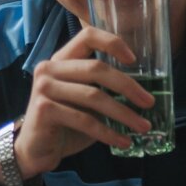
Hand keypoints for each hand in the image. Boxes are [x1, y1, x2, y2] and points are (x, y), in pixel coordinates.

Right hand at [14, 25, 155, 177]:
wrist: (36, 150)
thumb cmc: (65, 124)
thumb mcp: (85, 101)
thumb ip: (102, 88)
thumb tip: (143, 91)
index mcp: (61, 60)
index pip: (87, 36)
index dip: (112, 43)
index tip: (134, 60)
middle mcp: (49, 68)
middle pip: (96, 68)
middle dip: (128, 86)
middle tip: (149, 103)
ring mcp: (44, 88)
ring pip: (93, 96)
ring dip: (123, 113)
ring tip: (143, 127)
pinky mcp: (44, 109)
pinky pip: (84, 120)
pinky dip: (108, 132)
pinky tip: (123, 141)